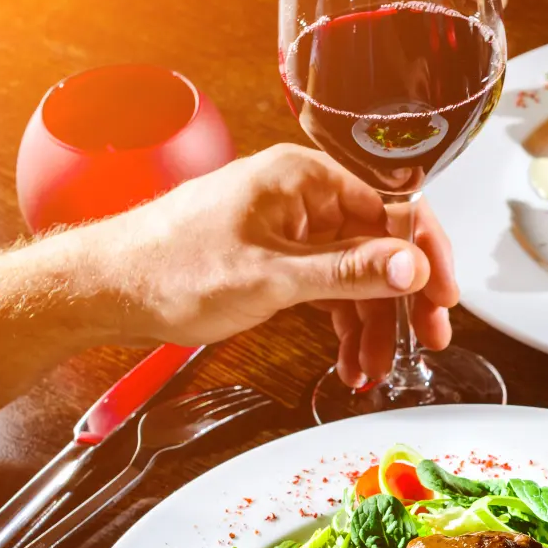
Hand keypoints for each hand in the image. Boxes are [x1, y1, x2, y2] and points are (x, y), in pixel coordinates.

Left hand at [58, 143, 459, 385]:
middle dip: (402, 301)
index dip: (425, 255)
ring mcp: (290, 228)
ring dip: (372, 324)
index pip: (393, 208)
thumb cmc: (167, 269)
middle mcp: (302, 197)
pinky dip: (343, 325)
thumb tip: (410, 265)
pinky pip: (328, 289)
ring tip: (375, 369)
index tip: (443, 298)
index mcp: (304, 179)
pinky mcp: (276, 258)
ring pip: (356, 275)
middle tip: (427, 342)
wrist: (104, 289)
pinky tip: (350, 360)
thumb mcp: (271, 276)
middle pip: (380, 246)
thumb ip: (348, 271)